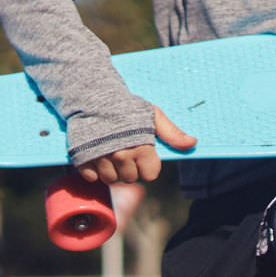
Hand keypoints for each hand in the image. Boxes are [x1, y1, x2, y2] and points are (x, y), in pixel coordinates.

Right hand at [76, 105, 196, 183]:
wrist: (93, 96)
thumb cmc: (126, 106)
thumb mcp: (152, 115)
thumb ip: (172, 133)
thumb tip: (192, 144)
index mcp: (141, 148)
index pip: (150, 175)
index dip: (148, 165)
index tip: (142, 154)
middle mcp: (121, 156)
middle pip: (131, 179)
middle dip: (130, 168)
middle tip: (125, 150)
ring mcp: (100, 158)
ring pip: (111, 180)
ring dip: (112, 170)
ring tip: (111, 153)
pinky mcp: (82, 159)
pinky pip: (92, 177)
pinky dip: (94, 170)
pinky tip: (97, 155)